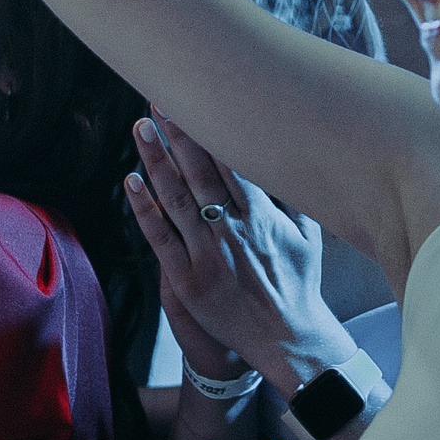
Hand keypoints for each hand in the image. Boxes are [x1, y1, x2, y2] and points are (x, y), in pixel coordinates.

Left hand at [124, 110, 355, 393]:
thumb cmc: (298, 284)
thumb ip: (294, 198)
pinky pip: (160, 237)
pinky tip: (130, 181)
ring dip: (156, 160)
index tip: (196, 100)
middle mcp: (234, 230)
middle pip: (199, 173)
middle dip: (179, 134)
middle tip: (160, 100)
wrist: (287, 339)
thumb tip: (287, 158)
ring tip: (141, 128)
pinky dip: (144, 208)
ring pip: (176, 199)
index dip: (211, 131)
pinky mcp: (187, 279)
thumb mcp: (308, 236)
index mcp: (262, 216)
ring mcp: (208, 254)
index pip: (231, 163)